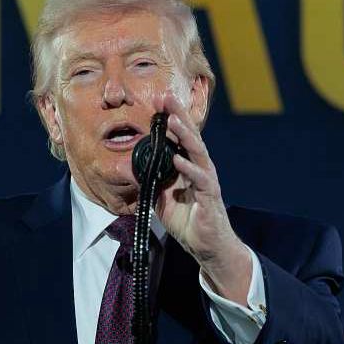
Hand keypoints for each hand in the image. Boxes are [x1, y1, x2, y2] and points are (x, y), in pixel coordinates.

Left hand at [151, 92, 252, 304]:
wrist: (206, 246)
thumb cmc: (188, 220)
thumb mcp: (162, 198)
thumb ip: (152, 180)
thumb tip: (133, 167)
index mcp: (188, 166)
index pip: (179, 137)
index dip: (170, 118)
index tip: (158, 99)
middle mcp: (199, 168)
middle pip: (189, 137)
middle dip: (178, 116)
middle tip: (166, 97)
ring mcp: (206, 181)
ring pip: (196, 152)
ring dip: (184, 135)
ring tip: (171, 120)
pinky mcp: (210, 197)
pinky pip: (200, 180)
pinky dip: (188, 168)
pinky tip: (178, 159)